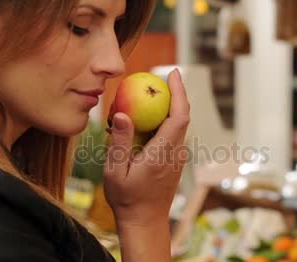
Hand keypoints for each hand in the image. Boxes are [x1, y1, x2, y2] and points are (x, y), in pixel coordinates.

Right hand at [103, 68, 189, 226]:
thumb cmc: (127, 200)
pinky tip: (143, 123)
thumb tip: (122, 113)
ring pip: (176, 125)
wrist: (145, 224)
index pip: (179, 115)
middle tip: (156, 78)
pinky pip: (170, 135)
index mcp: (163, 153)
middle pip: (181, 116)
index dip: (179, 91)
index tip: (173, 73)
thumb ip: (119, 142)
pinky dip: (160, 122)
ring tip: (145, 97)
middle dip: (173, 93)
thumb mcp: (115, 171)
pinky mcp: (174, 162)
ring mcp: (177, 158)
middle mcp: (175, 153)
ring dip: (165, 108)